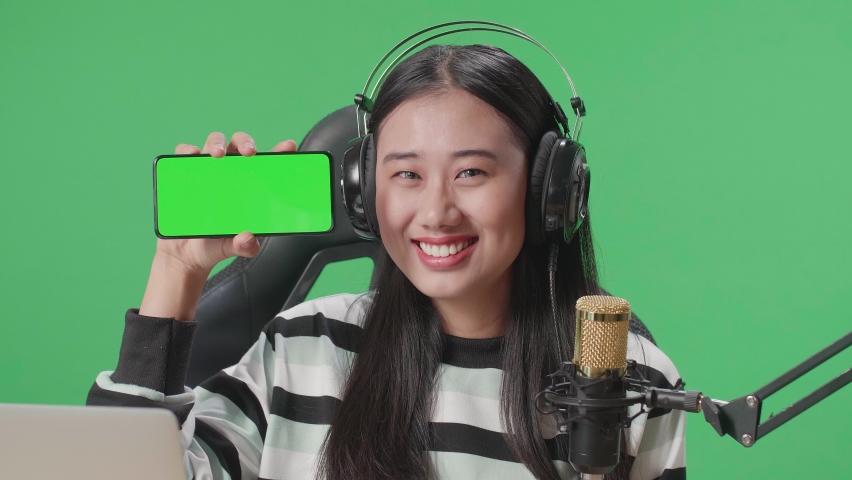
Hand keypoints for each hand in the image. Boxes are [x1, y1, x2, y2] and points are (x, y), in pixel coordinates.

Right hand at [155, 131, 296, 276]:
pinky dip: (186, 150)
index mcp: (249, 186)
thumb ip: (244, 246)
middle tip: (249, 153)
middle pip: (240, 145)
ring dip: (217, 142)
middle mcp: (230, 172)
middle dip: (246, 142)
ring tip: (218, 154)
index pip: (266, 164)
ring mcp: (207, 170)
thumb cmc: (216, 243)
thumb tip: (248, 239)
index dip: (279, 151)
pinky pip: (184, 154)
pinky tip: (191, 155)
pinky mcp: (184, 173)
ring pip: (214, 142)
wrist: (185, 253)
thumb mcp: (232, 247)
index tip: (288, 146)